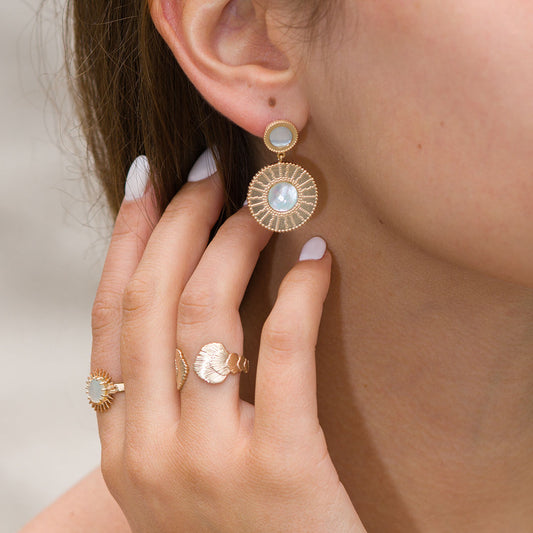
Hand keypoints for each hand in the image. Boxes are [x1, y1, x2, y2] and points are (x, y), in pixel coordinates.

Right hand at [90, 152, 365, 531]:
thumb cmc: (238, 528)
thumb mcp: (178, 468)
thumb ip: (166, 399)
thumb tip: (181, 299)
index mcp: (122, 446)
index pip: (109, 319)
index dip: (124, 241)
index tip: (145, 183)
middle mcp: (149, 451)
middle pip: (151, 303)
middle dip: (176, 223)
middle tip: (208, 175)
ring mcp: (208, 462)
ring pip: (206, 316)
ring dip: (234, 244)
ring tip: (264, 207)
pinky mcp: (279, 470)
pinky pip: (283, 353)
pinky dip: (300, 293)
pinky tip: (319, 258)